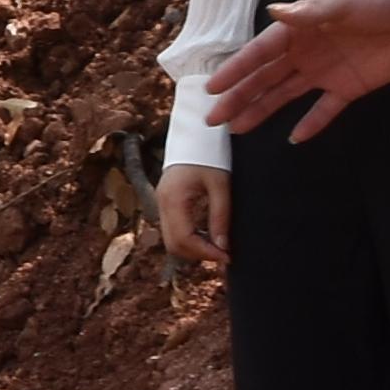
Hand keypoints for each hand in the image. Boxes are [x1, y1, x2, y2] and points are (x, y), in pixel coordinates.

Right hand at [154, 159, 228, 274]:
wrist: (195, 133)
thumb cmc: (210, 153)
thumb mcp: (221, 184)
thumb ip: (221, 216)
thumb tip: (223, 246)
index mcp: (173, 199)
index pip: (184, 239)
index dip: (205, 253)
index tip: (227, 257)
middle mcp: (162, 203)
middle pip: (174, 245)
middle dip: (199, 254)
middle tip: (224, 255)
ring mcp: (161, 203)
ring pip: (172, 240)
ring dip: (194, 248)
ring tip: (219, 247)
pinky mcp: (166, 202)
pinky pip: (173, 230)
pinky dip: (190, 238)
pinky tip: (209, 236)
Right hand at [209, 0, 389, 139]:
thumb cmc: (381, 1)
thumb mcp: (345, 2)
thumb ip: (310, 12)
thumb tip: (274, 13)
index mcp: (300, 29)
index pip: (260, 54)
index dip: (235, 71)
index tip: (212, 88)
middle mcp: (306, 52)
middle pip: (265, 78)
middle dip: (238, 97)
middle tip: (213, 119)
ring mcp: (325, 72)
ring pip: (285, 96)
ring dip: (261, 111)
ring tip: (236, 130)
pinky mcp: (348, 88)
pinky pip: (324, 110)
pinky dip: (310, 124)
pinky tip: (293, 139)